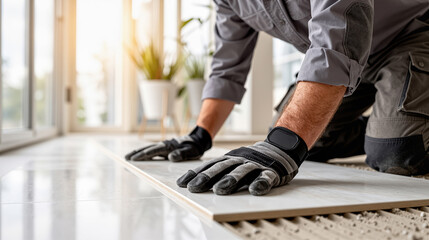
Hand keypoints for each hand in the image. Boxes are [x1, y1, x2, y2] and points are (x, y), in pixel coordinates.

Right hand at [125, 126, 211, 161]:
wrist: (198, 140)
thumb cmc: (194, 147)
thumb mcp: (190, 151)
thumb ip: (181, 154)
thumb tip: (171, 157)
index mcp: (168, 146)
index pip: (153, 151)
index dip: (143, 155)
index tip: (134, 159)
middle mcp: (164, 145)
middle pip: (147, 149)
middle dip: (136, 153)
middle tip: (126, 158)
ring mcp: (164, 146)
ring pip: (148, 149)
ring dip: (138, 152)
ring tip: (128, 157)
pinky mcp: (165, 148)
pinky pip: (153, 151)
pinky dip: (145, 153)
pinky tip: (140, 156)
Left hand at [176, 127, 307, 194]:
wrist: (279, 149)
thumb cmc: (249, 160)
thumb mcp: (231, 162)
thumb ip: (215, 171)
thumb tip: (191, 182)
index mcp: (229, 159)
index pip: (209, 166)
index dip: (196, 174)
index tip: (182, 184)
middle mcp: (240, 161)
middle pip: (222, 168)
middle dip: (207, 178)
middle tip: (195, 188)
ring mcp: (256, 165)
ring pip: (242, 172)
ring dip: (231, 181)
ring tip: (220, 190)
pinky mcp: (271, 172)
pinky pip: (266, 177)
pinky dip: (260, 183)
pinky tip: (254, 190)